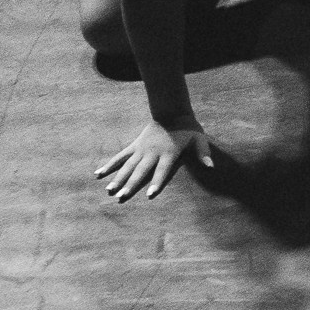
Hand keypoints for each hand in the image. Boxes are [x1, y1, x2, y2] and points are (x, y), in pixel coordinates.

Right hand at [96, 119, 214, 201]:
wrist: (172, 112)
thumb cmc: (188, 129)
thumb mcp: (199, 139)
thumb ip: (203, 153)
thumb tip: (210, 167)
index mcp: (168, 153)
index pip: (162, 171)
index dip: (156, 182)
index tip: (149, 195)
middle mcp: (152, 153)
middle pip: (140, 171)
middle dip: (131, 184)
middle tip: (121, 197)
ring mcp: (141, 149)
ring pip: (127, 166)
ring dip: (118, 178)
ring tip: (109, 190)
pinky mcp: (134, 146)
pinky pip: (120, 156)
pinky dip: (109, 164)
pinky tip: (98, 174)